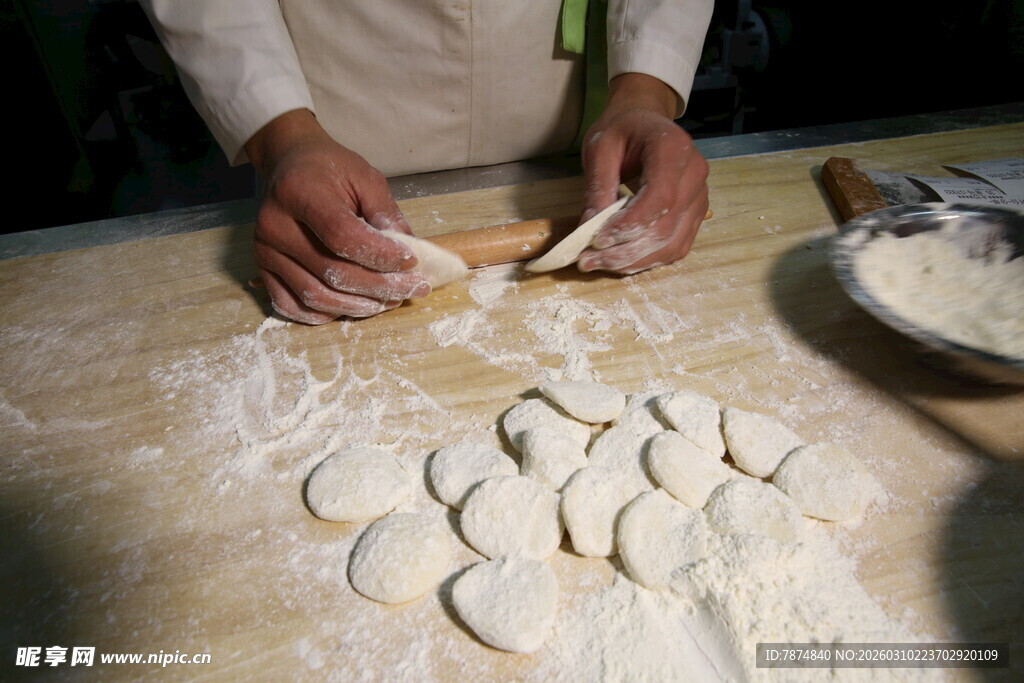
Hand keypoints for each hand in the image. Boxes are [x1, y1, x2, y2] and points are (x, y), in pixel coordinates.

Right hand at [245, 109, 429, 323]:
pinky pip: (290, 305)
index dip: (380, 255)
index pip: (342, 236)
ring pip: (314, 295)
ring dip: (357, 306)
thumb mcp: (365, 177)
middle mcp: (275, 225)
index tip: (411, 262)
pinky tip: (352, 308)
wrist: (290, 166)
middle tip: (412, 289)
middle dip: (379, 287)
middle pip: (331, 271)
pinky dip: (324, 314)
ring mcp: (265, 251)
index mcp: (300, 193)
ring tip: (389, 301)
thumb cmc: (330, 170)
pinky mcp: (263, 269)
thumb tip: (410, 253)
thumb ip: (386, 213)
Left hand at [577, 74, 708, 273]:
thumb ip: (598, 187)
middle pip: (666, 228)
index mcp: (674, 149)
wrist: (645, 122)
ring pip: (672, 245)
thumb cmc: (622, 130)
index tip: (597, 240)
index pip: (659, 198)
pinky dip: (649, 260)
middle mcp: (695, 174)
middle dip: (625, 252)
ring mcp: (700, 197)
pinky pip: (676, 247)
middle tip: (588, 261)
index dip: (629, 225)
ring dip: (635, 262)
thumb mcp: (600, 148)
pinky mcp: (696, 214)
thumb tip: (589, 229)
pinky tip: (622, 260)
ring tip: (600, 264)